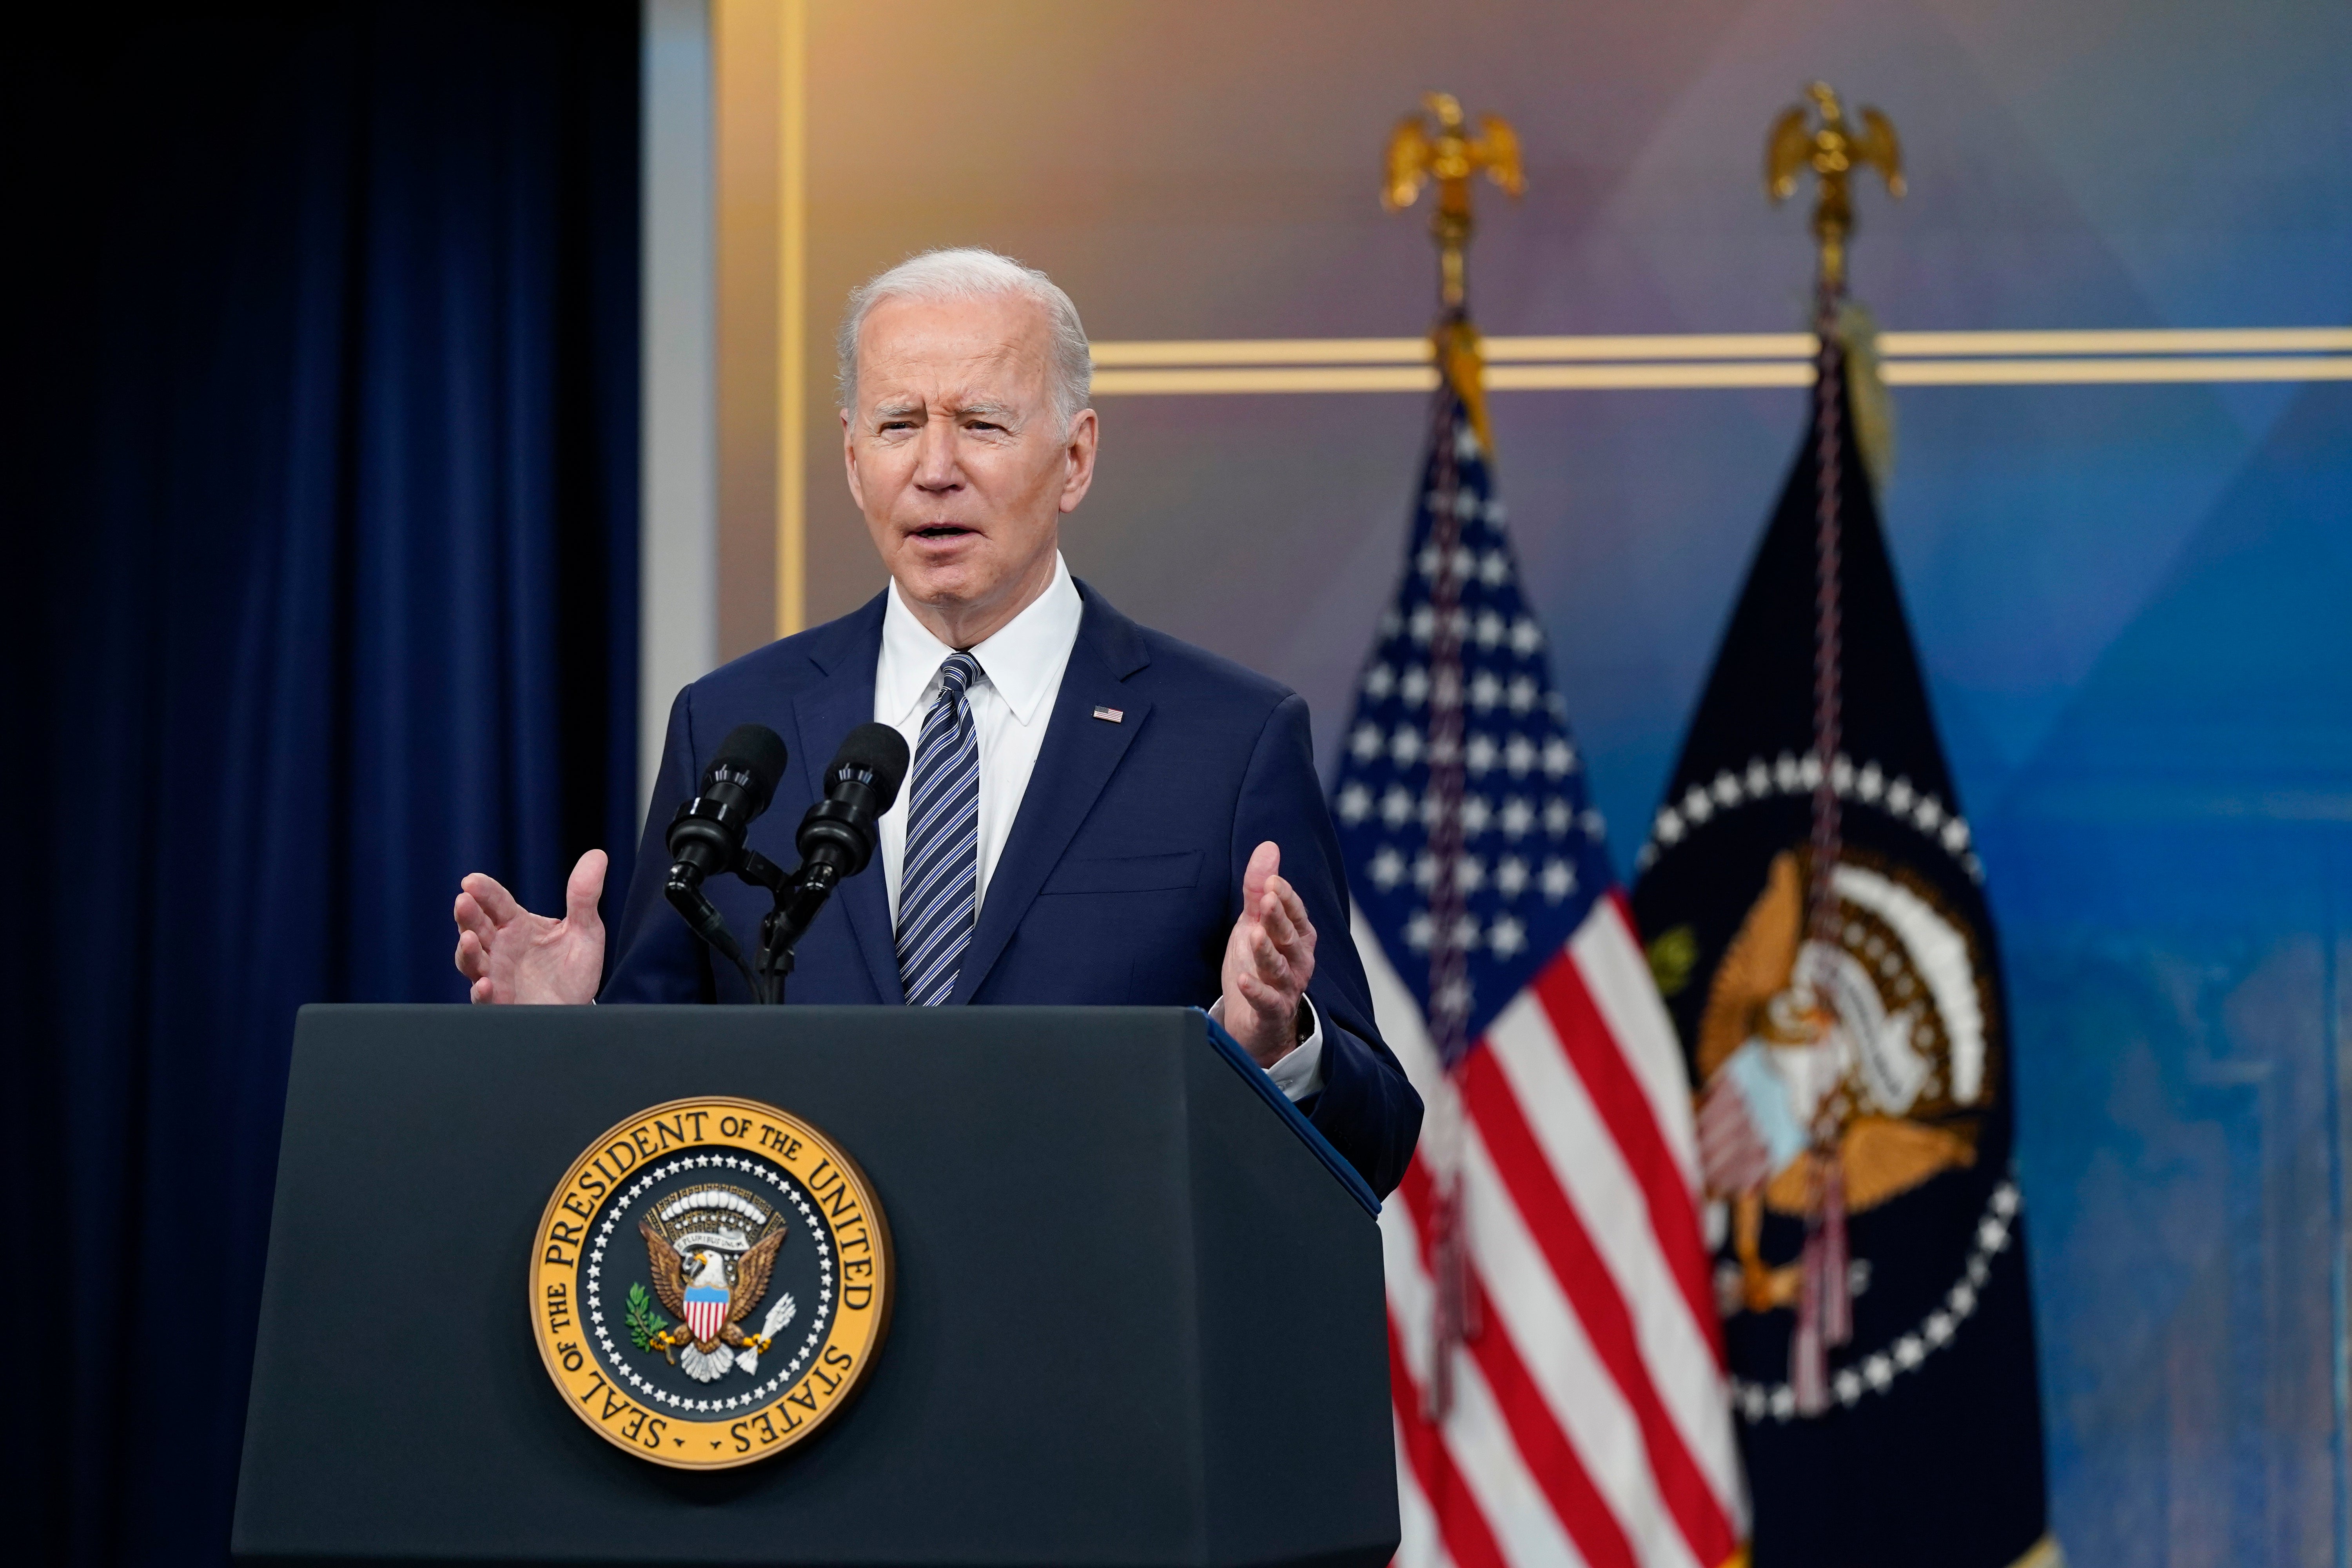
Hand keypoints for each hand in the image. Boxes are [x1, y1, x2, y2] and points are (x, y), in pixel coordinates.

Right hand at [452, 850, 607, 1003]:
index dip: (484, 891)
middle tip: (463, 901)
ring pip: (471, 960)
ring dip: (467, 951)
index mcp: (516, 925)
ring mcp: (496, 975)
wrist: (577, 1006)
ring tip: (467, 939)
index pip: (496, 903)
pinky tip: (486, 984)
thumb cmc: (573, 968)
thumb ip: (584, 896)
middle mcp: (500, 948)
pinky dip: (482, 991)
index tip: (471, 881)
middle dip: (467, 915)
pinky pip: (485, 997)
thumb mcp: (586, 930)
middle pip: (475, 927)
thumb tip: (598, 855)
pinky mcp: (500, 1002)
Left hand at [1220, 841, 1316, 1067]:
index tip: (1273, 881)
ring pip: (1279, 968)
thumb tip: (1269, 846)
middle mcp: (1297, 961)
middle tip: (1269, 899)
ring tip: (1254, 935)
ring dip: (1268, 952)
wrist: (1256, 1021)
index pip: (1296, 913)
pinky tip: (1244, 981)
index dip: (1286, 898)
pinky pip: (1267, 1001)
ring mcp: (1286, 988)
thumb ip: (1259, 889)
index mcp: (1297, 937)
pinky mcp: (1271, 1012)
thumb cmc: (1258, 965)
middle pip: (1288, 937)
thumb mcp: (1254, 923)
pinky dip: (1256, 991)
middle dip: (1279, 918)